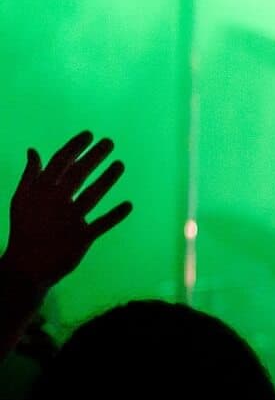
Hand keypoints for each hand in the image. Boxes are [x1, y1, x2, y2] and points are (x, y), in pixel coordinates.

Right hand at [0, 132, 131, 289]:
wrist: (25, 265)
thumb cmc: (25, 228)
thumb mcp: (21, 199)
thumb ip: (30, 175)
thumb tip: (33, 150)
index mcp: (40, 191)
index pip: (60, 163)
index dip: (75, 147)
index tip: (89, 134)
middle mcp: (55, 202)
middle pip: (78, 174)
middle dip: (94, 156)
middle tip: (110, 142)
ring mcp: (69, 220)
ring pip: (92, 195)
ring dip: (107, 178)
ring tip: (121, 164)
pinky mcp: (81, 238)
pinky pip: (102, 224)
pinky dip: (115, 215)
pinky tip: (128, 204)